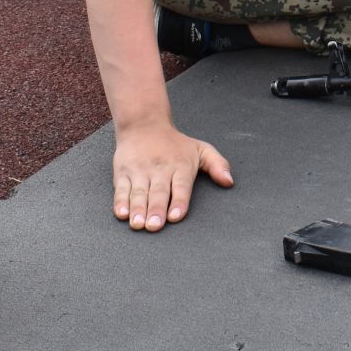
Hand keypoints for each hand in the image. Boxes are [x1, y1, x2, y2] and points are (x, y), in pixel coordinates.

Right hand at [111, 119, 233, 230]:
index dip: (178, 202)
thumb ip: (217, 165)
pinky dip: (120, 201)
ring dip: (138, 209)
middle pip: (159, 192)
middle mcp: (160, 169)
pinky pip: (121, 188)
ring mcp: (140, 171)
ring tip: (138, 224)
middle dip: (156, 210)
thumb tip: (229, 181)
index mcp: (180, 167)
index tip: (175, 216)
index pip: (180, 187)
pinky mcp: (123, 172)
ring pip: (139, 192)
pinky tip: (122, 213)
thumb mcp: (201, 148)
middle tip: (154, 226)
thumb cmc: (175, 143)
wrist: (144, 124)